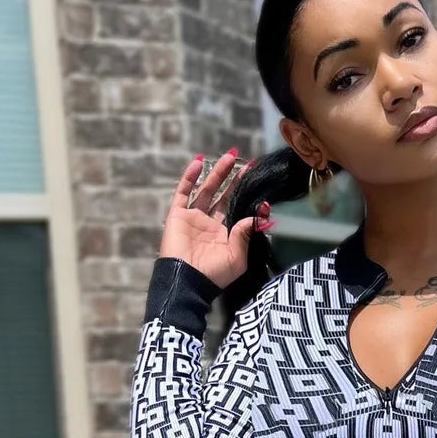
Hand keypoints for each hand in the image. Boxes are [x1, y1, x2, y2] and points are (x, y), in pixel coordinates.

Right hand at [157, 150, 269, 289]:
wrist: (187, 281)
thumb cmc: (214, 273)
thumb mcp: (237, 256)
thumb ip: (245, 233)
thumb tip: (259, 214)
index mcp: (223, 234)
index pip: (235, 207)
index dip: (243, 192)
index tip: (254, 177)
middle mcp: (208, 223)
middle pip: (222, 195)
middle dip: (232, 178)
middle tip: (243, 160)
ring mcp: (192, 218)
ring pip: (205, 190)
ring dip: (216, 173)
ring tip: (229, 156)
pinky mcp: (177, 215)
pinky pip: (182, 193)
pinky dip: (189, 177)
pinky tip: (198, 162)